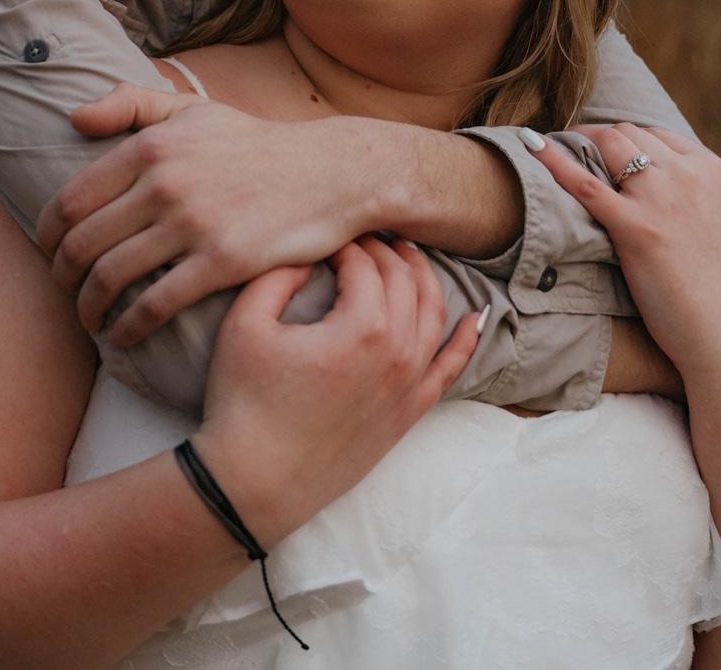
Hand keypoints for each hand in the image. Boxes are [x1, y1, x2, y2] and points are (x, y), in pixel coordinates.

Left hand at [36, 84, 362, 343]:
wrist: (330, 172)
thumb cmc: (255, 144)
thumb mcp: (194, 110)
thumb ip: (131, 104)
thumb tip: (74, 118)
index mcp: (151, 147)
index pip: (70, 200)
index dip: (47, 236)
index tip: (49, 254)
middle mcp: (165, 184)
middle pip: (81, 244)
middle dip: (61, 277)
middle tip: (65, 292)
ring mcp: (193, 224)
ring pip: (110, 277)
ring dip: (88, 308)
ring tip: (90, 318)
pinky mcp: (222, 262)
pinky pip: (154, 305)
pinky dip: (127, 326)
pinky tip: (124, 334)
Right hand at [192, 237, 481, 547]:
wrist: (253, 483)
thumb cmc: (243, 402)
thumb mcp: (245, 323)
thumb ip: (279, 274)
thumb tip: (308, 254)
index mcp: (362, 327)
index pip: (365, 264)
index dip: (345, 244)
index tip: (326, 238)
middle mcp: (398, 353)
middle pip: (403, 281)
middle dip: (384, 251)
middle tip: (362, 237)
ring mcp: (408, 386)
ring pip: (433, 315)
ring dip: (422, 278)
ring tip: (406, 255)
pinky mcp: (408, 414)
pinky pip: (449, 370)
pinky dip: (466, 340)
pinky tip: (476, 317)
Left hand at [530, 126, 720, 463]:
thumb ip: (699, 199)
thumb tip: (669, 190)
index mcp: (713, 172)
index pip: (656, 135)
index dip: (625, 141)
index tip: (603, 152)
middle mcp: (688, 175)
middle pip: (627, 134)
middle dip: (598, 141)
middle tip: (572, 153)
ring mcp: (660, 198)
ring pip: (607, 144)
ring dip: (578, 144)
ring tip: (552, 149)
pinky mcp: (634, 227)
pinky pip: (583, 182)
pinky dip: (554, 160)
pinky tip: (531, 146)